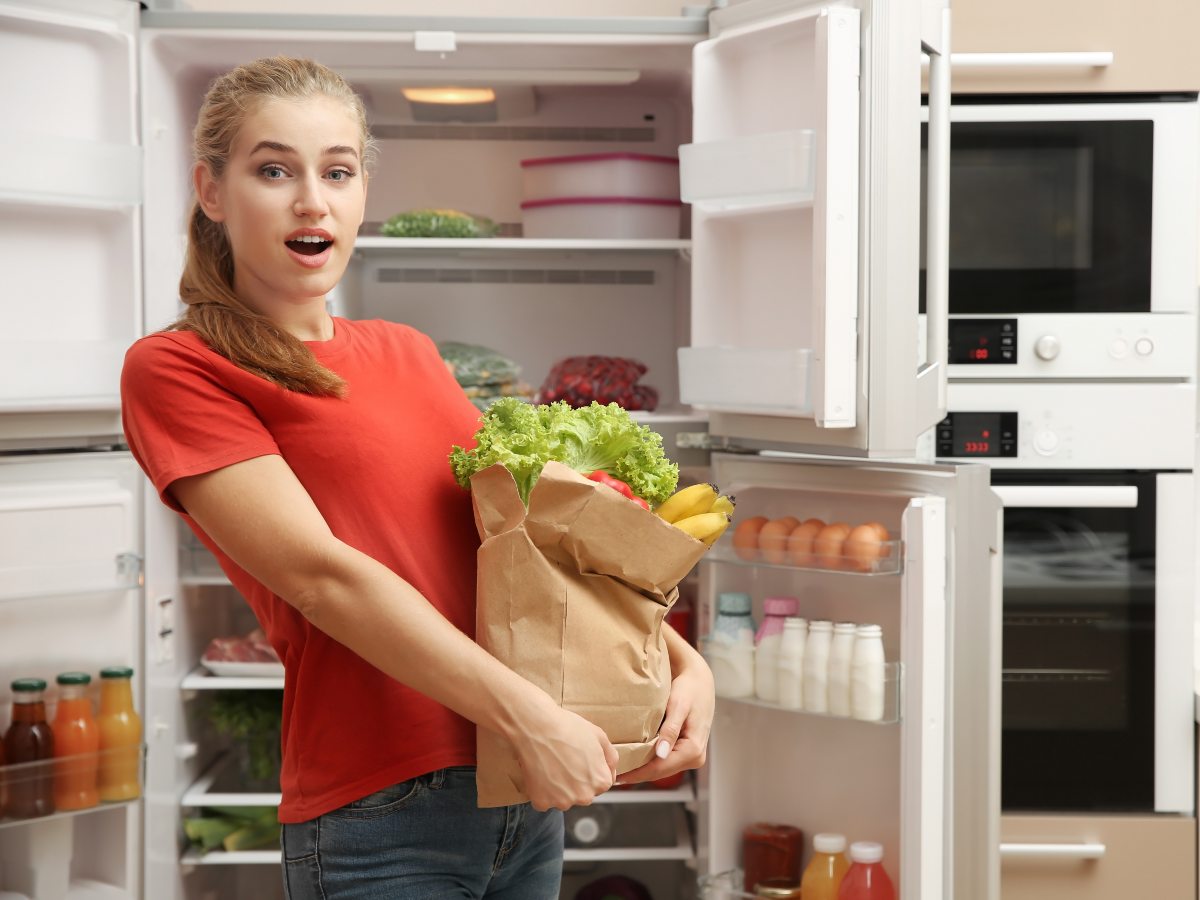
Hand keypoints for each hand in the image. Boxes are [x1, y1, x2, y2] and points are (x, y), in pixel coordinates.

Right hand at [512, 702, 618, 811]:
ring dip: (557, 787)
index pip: (599, 784)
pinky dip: (540, 790)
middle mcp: (584, 797)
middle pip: (581, 793)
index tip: (578, 759)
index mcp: (601, 782)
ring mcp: (562, 802)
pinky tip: (539, 771)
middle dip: (574, 781)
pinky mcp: (542, 802)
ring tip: (550, 764)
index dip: (588, 770)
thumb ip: (611, 758)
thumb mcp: (599, 736)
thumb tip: (611, 773)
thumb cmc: (567, 727)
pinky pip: (543, 800)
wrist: (536, 726)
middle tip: (563, 760)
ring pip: (562, 798)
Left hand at [618, 641, 714, 785]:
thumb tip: (661, 754)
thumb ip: (670, 730)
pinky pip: (665, 761)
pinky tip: (634, 759)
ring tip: (619, 768)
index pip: (660, 768)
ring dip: (642, 769)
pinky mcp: (686, 751)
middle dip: (637, 774)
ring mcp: (691, 756)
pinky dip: (649, 761)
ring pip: (662, 768)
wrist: (700, 680)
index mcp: (693, 749)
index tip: (617, 776)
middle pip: (660, 772)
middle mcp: (695, 757)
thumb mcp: (679, 706)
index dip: (637, 774)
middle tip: (612, 774)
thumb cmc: (689, 688)